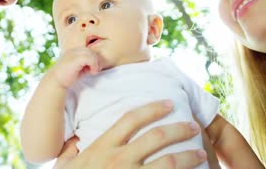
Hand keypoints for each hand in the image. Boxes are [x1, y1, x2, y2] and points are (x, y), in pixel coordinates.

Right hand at [47, 47, 101, 88]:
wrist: (55, 81)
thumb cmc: (66, 77)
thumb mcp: (77, 68)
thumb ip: (84, 64)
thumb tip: (95, 65)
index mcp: (73, 51)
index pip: (88, 51)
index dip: (92, 59)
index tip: (92, 69)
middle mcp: (73, 50)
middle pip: (91, 51)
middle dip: (95, 60)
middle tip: (94, 70)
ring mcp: (74, 53)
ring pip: (92, 54)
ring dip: (95, 63)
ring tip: (93, 71)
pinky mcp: (76, 59)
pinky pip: (90, 58)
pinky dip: (94, 65)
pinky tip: (92, 72)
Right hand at [54, 100, 207, 168]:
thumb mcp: (64, 167)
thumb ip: (70, 152)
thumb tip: (74, 142)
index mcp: (102, 147)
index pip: (131, 119)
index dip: (152, 108)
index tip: (169, 103)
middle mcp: (119, 159)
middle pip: (156, 137)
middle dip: (179, 129)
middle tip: (193, 126)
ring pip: (168, 162)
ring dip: (189, 156)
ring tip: (201, 152)